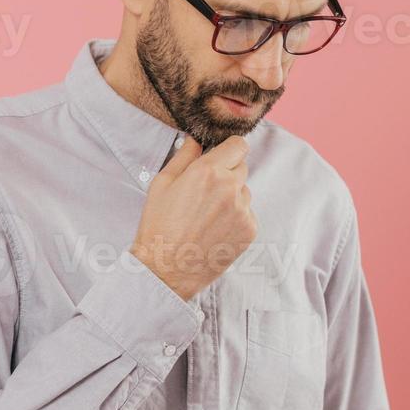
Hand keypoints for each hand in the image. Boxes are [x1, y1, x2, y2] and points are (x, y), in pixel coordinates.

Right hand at [129, 134, 257, 299]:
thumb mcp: (162, 183)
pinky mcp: (249, 230)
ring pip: (244, 191)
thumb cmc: (159, 225)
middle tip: (205, 191)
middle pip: (242, 167)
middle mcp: (230, 187)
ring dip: (232, 196)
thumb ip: (184, 156)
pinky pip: (247, 213)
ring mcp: (243, 210)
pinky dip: (235, 217)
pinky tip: (214, 229)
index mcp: (208, 171)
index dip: (229, 149)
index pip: (239, 145)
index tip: (221, 156)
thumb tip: (196, 140)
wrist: (167, 269)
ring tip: (206, 215)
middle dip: (227, 172)